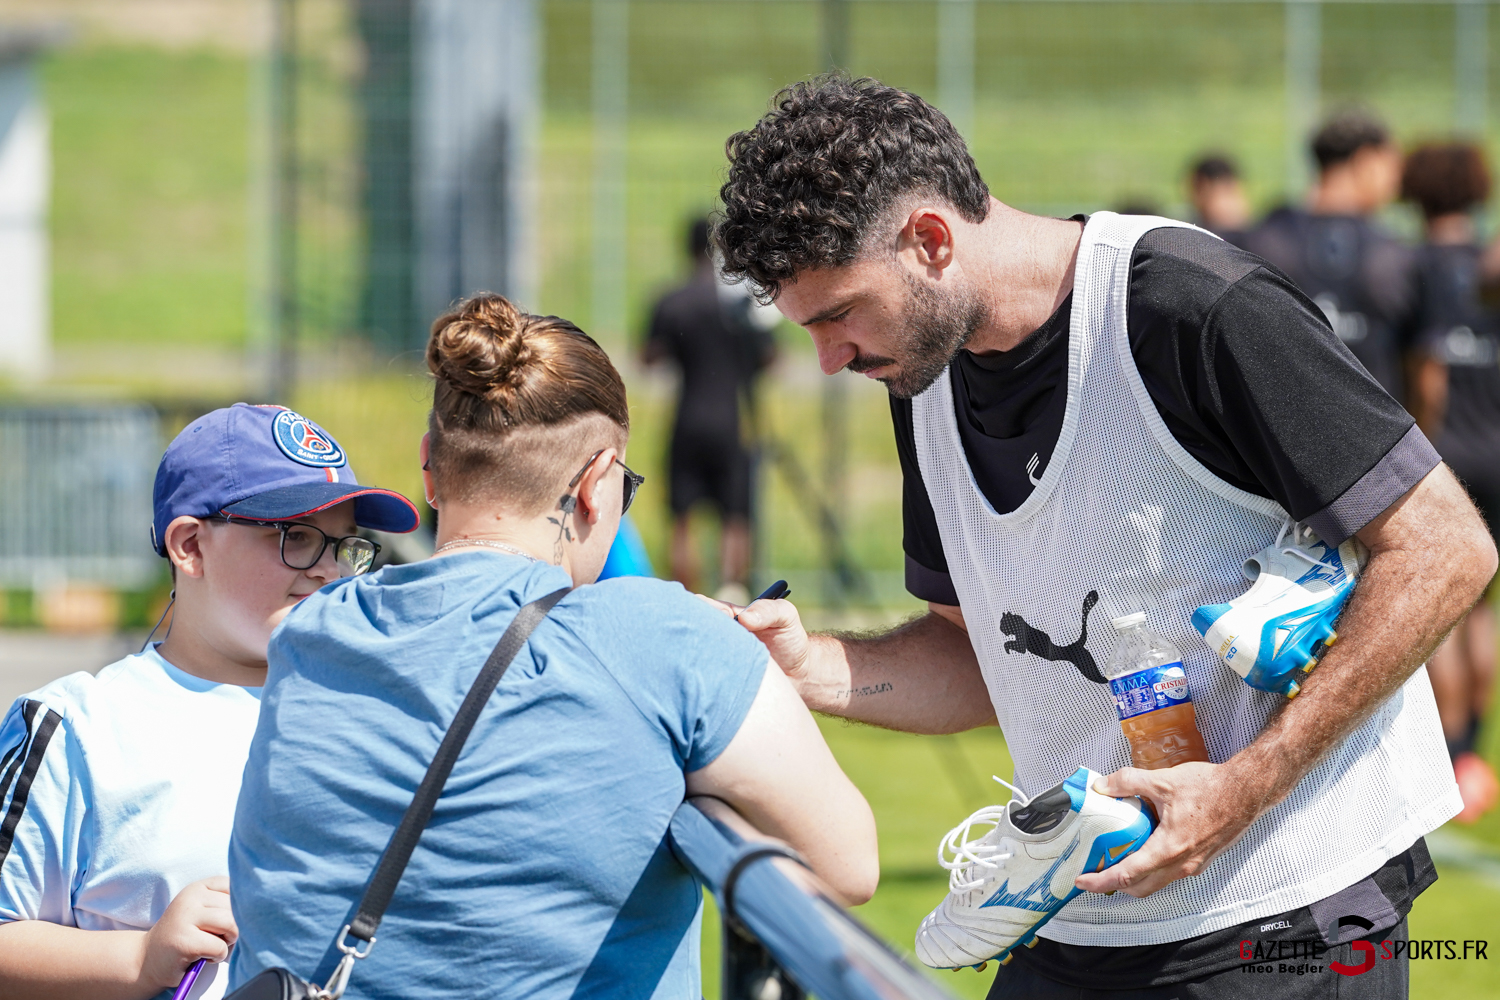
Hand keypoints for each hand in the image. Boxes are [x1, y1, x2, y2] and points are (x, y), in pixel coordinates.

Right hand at [137, 877, 237, 991]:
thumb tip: (259, 904)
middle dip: (234, 927)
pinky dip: (218, 956)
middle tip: (218, 937)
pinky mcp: (185, 941)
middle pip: (236, 907)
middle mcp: (190, 898)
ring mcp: (185, 918)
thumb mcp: (203, 910)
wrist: (148, 959)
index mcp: (198, 887)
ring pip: (231, 924)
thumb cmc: (185, 935)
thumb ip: (225, 902)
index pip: (236, 887)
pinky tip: (204, 956)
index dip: (238, 907)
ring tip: (213, 945)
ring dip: (228, 941)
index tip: (225, 920)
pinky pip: (220, 947)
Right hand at [702, 593, 812, 682]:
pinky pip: (704, 676)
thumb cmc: (790, 639)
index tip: (724, 620)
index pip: (703, 607)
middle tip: (720, 643)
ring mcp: (715, 657)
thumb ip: (768, 611)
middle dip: (698, 634)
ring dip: (703, 657)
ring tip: (726, 662)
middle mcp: (717, 634)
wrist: (798, 674)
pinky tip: (719, 679)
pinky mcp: (718, 679)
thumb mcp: (785, 616)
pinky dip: (706, 676)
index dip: (706, 611)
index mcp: (727, 614)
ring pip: (694, 654)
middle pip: (691, 629)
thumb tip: (743, 618)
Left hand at [1073, 763, 1263, 897]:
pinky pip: (1169, 874)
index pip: (1127, 875)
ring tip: (1113, 862)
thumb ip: (1127, 782)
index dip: (1101, 881)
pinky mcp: (1200, 861)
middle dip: (1113, 885)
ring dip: (1133, 879)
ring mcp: (1192, 865)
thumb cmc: (1211, 788)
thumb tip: (1102, 786)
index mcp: (1169, 848)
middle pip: (1139, 887)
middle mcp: (1181, 864)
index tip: (1083, 881)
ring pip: (1155, 883)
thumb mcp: (1162, 780)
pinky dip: (1150, 870)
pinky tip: (1142, 849)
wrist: (1246, 792)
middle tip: (1094, 873)